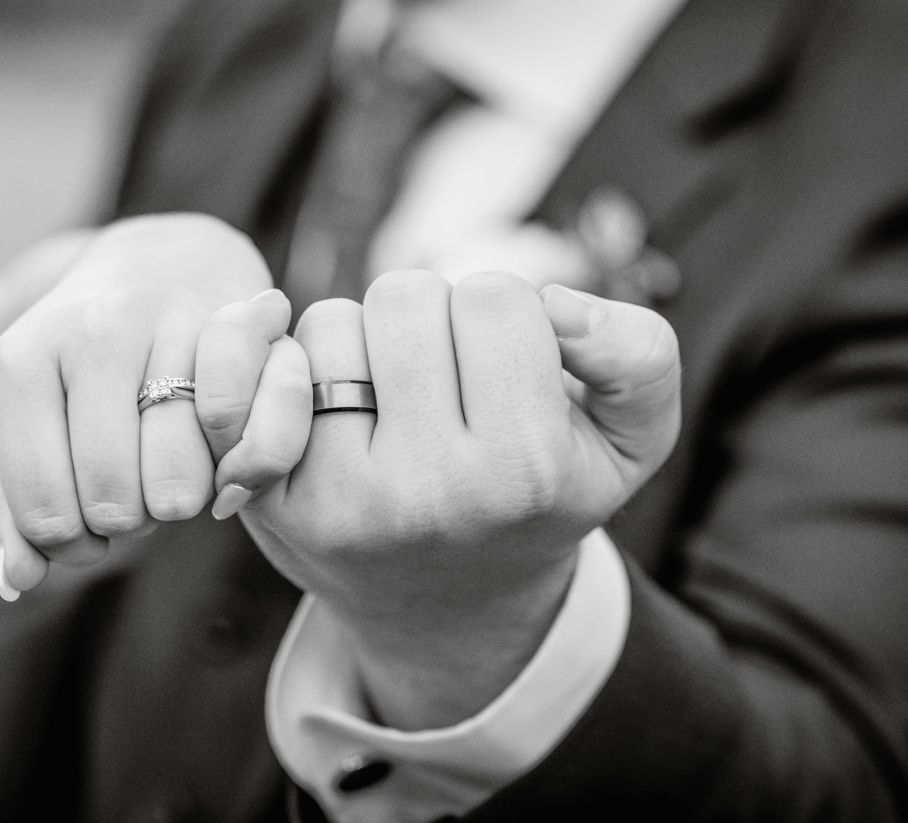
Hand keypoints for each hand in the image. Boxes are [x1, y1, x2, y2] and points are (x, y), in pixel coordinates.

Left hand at [0, 213, 271, 596]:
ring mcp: (163, 320)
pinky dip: (232, 455)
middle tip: (130, 493)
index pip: (45, 512)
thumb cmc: (86, 369)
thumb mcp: (32, 426)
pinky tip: (216, 441)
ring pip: (177, 475)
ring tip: (168, 467)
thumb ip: (10, 509)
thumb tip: (17, 582)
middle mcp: (88, 331)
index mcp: (20, 363)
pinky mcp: (233, 317)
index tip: (80, 520)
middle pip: (114, 500)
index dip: (69, 544)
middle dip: (127, 521)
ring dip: (181, 497)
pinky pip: (232, 426)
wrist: (163, 265)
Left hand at [205, 271, 679, 727]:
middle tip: (447, 385)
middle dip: (431, 322)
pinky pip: (268, 370)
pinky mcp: (272, 502)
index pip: (495, 296)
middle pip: (406, 297)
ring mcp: (340, 501)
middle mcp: (428, 492)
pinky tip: (335, 415)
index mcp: (524, 470)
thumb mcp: (630, 440)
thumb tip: (559, 303)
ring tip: (395, 405)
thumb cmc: (540, 497)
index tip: (507, 372)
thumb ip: (639, 354)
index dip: (504, 318)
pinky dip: (300, 371)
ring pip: (333, 323)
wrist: (452, 610)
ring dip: (365, 345)